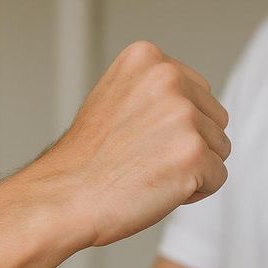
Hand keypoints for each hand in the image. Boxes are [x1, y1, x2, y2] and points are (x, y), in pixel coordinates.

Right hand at [24, 41, 229, 246]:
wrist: (58, 199)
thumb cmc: (80, 164)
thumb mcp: (112, 103)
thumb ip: (152, 94)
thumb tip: (185, 108)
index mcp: (146, 58)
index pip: (196, 93)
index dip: (170, 126)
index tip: (133, 139)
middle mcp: (167, 79)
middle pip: (214, 119)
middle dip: (184, 145)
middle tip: (136, 159)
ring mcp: (182, 116)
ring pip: (217, 149)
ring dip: (186, 169)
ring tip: (141, 174)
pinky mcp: (192, 153)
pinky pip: (216, 179)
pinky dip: (189, 193)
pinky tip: (151, 189)